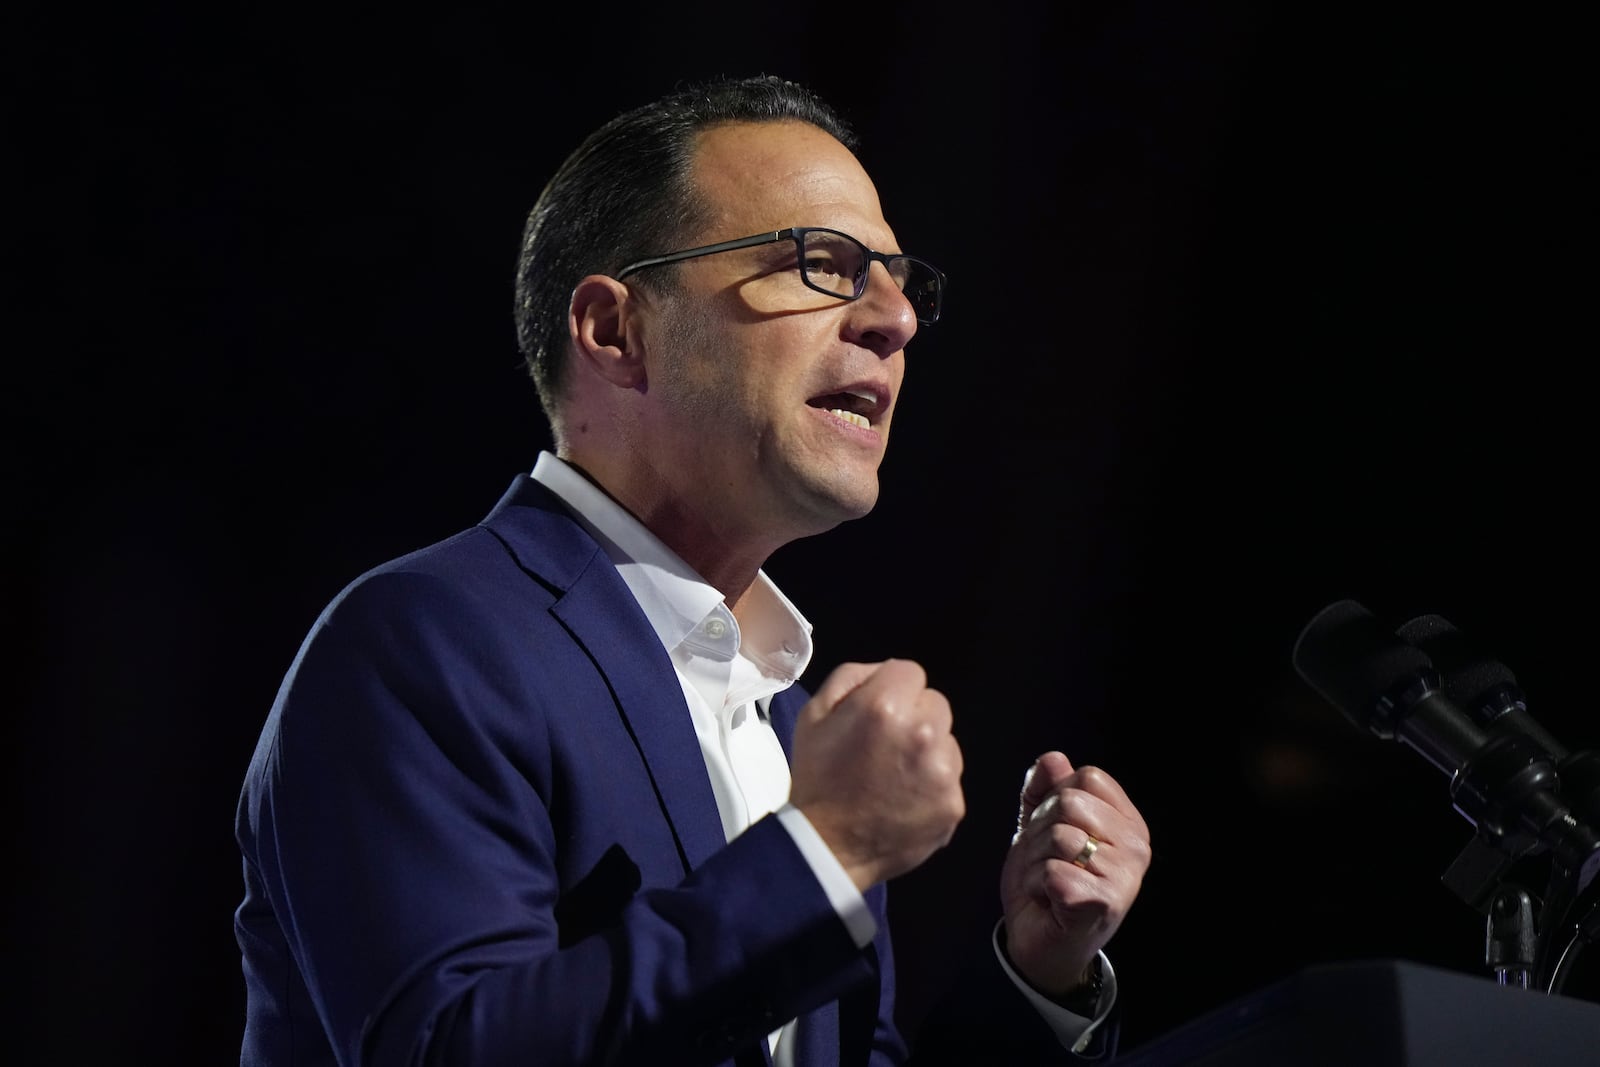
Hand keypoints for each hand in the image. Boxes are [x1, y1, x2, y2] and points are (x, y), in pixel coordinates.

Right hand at [789, 659, 964, 890]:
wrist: (827, 846)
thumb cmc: (817, 776)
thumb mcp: (815, 713)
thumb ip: (852, 677)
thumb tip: (885, 672)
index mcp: (886, 704)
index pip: (911, 672)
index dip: (891, 690)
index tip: (875, 714)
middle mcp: (923, 732)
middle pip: (935, 704)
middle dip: (915, 717)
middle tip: (886, 746)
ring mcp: (944, 771)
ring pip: (947, 742)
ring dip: (928, 751)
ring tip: (895, 776)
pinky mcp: (954, 804)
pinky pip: (950, 780)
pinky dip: (933, 787)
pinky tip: (907, 800)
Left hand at [999, 751, 1150, 997]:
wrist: (1040, 942)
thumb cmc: (1046, 880)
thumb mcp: (1039, 826)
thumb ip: (1044, 789)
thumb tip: (1054, 758)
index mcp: (1128, 823)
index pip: (1087, 777)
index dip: (1055, 799)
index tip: (1056, 831)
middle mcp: (1136, 848)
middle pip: (1070, 802)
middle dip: (1040, 830)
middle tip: (1048, 861)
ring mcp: (1124, 877)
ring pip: (1058, 836)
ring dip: (1035, 860)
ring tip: (1048, 881)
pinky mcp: (1102, 904)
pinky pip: (1052, 871)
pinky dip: (1037, 885)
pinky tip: (1049, 901)